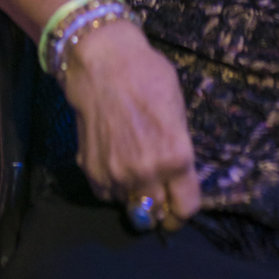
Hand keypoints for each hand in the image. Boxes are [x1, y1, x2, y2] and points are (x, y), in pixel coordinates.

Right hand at [61, 21, 200, 230]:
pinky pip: (108, 194)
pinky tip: (114, 160)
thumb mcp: (178, 109)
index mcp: (175, 157)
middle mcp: (147, 173)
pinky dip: (112, 185)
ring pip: (131, 204)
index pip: (186, 209)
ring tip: (132, 165)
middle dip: (160, 203)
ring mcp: (117, 176)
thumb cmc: (147, 77)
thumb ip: (178, 149)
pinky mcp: (92, 172)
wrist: (102, 64)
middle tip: (157, 188)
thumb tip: (177, 174)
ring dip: (134, 193)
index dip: (184, 209)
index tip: (179, 206)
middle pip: (157, 214)